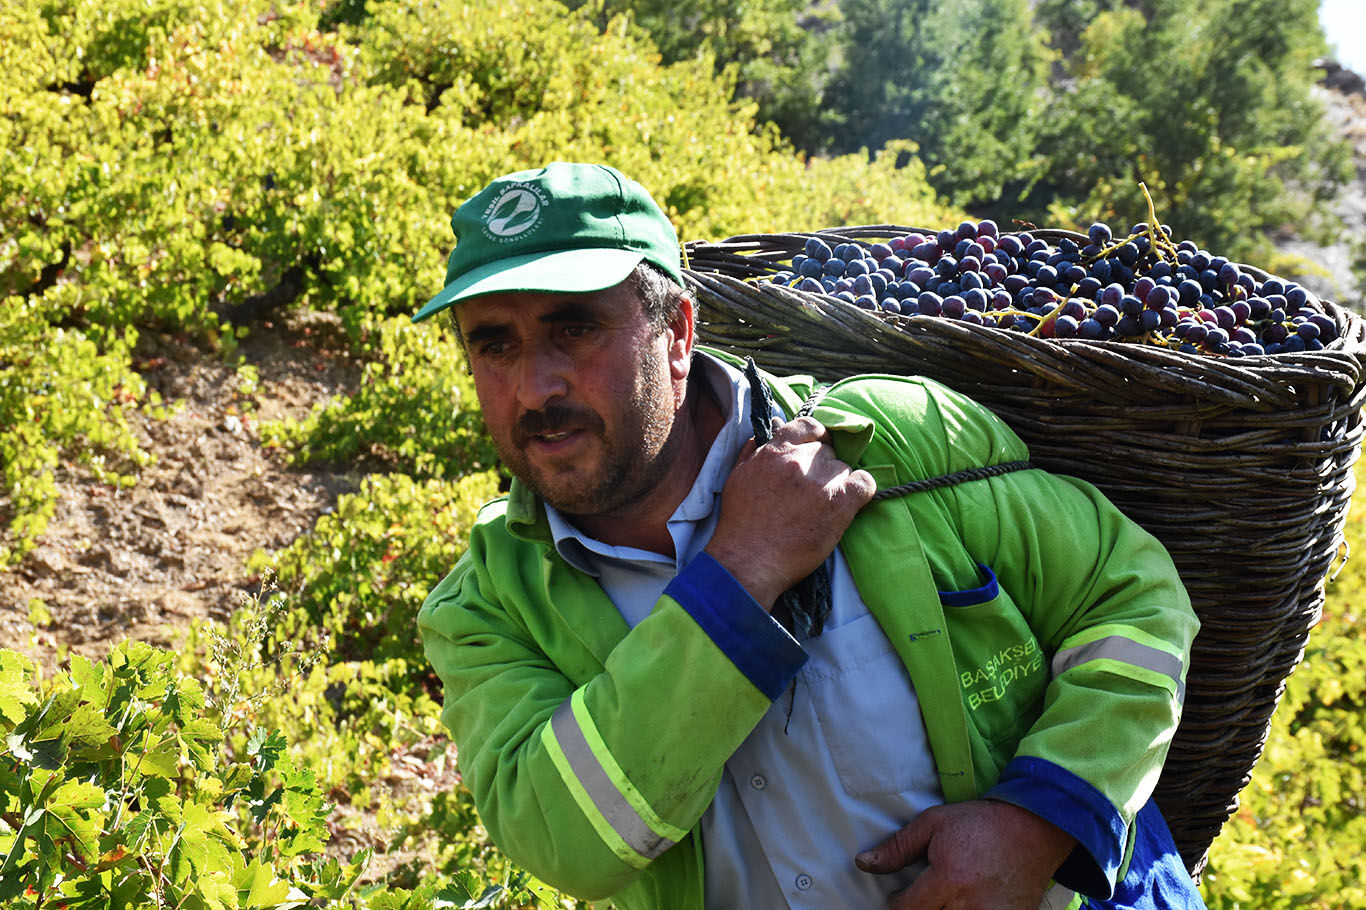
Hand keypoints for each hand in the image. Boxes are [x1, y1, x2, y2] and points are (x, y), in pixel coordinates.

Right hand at [704, 416, 875, 608]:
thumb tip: (769, 431)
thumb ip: (753, 450)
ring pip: (843, 469)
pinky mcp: (839, 505)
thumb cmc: (739, 522)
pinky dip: (861, 490)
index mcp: (775, 451)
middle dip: (821, 468)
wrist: (749, 559)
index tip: (817, 449)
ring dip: (836, 484)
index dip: (816, 437)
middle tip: (811, 491)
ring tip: (822, 506)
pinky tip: (850, 503)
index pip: (808, 426)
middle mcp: (799, 461)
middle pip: (826, 452)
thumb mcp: (737, 475)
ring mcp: (821, 482)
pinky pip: (865, 484)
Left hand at [854, 800, 1076, 909]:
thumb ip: (898, 847)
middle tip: (925, 895)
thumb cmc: (979, 823)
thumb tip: (863, 863)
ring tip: (946, 897)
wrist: (1032, 828)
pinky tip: (968, 901)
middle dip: (921, 908)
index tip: (899, 895)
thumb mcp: (933, 824)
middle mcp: (969, 904)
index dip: (897, 903)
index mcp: (948, 880)